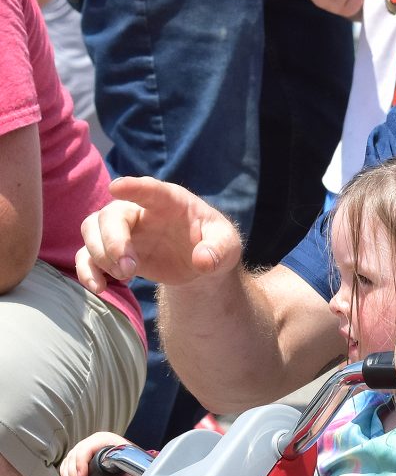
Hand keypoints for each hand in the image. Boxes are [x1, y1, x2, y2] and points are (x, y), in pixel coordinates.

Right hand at [59, 432, 137, 475]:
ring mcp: (84, 451)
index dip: (81, 462)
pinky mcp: (79, 460)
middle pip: (74, 456)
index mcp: (105, 440)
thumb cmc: (133, 467)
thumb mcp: (133, 475)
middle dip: (74, 475)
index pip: (86, 448)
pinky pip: (67, 467)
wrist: (132, 468)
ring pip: (69, 462)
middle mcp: (92, 443)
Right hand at [77, 176, 242, 294]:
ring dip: (99, 254)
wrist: (201, 263)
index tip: (116, 187)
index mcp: (169, 201)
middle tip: (129, 269)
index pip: (149, 189)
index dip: (133, 187)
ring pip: (91, 230)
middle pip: (110, 215)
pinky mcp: (113, 252)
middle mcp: (140, 210)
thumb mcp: (228, 245)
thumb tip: (202, 261)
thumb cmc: (214, 243)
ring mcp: (123, 230)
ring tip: (124, 276)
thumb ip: (219, 250)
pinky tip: (100, 288)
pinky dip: (87, 271)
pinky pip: (87, 256)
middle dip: (112, 241)